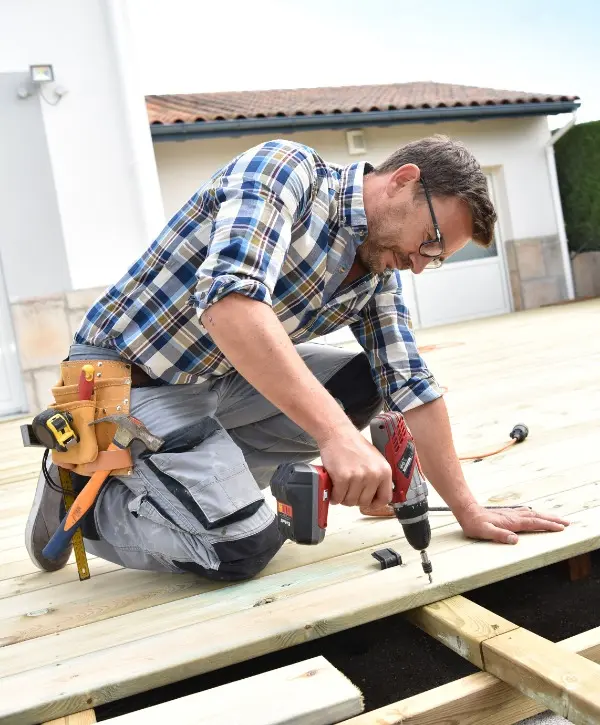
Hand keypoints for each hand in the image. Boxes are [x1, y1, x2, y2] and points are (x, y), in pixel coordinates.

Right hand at [318, 427, 392, 508]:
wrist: (337, 433)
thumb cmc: (354, 445)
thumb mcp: (375, 460)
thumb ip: (378, 477)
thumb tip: (376, 496)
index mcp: (385, 471)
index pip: (385, 498)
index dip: (374, 504)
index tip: (367, 503)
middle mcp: (374, 475)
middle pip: (364, 502)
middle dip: (354, 499)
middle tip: (348, 491)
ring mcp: (358, 477)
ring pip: (350, 501)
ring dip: (343, 498)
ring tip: (340, 488)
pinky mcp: (343, 477)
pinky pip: (338, 497)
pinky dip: (334, 496)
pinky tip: (333, 489)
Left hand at [455, 502, 569, 543]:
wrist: (466, 511)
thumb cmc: (474, 523)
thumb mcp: (484, 532)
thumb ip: (499, 535)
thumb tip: (515, 540)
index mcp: (511, 522)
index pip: (533, 523)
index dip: (547, 525)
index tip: (560, 527)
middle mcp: (513, 516)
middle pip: (537, 517)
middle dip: (552, 520)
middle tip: (567, 522)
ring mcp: (510, 514)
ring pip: (532, 514)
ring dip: (546, 516)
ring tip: (557, 519)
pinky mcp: (507, 514)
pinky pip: (526, 513)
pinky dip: (535, 514)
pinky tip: (535, 515)